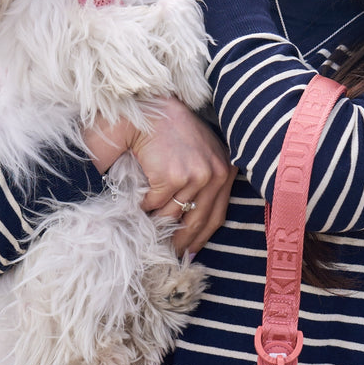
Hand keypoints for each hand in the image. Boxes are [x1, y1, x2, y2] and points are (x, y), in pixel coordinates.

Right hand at [83, 98, 236, 255]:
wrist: (151, 110)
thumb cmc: (171, 133)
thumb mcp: (199, 156)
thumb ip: (202, 185)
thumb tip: (190, 227)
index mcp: (224, 171)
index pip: (216, 216)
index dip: (200, 238)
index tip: (189, 252)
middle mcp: (215, 175)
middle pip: (197, 222)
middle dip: (180, 242)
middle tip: (167, 254)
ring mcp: (195, 176)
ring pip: (172, 216)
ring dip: (156, 222)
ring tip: (146, 225)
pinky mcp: (173, 177)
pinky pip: (155, 204)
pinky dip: (144, 205)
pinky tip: (139, 197)